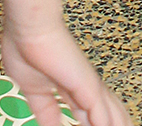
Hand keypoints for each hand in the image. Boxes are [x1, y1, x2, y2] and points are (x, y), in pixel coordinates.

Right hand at [0, 19, 133, 125]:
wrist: (31, 26)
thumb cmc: (24, 45)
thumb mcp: (31, 88)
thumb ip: (45, 109)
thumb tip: (50, 125)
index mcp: (64, 84)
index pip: (80, 111)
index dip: (86, 125)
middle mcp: (80, 85)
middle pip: (103, 112)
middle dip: (110, 124)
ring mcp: (87, 85)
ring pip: (110, 113)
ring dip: (117, 124)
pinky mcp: (89, 86)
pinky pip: (102, 116)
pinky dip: (108, 125)